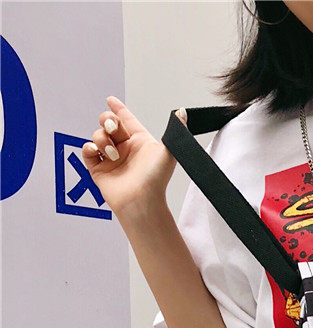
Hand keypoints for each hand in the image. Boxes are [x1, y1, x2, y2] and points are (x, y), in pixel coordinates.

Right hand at [80, 96, 183, 219]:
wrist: (141, 200)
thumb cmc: (156, 179)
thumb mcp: (168, 152)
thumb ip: (176, 130)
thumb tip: (182, 112)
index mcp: (140, 142)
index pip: (127, 120)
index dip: (119, 109)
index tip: (111, 100)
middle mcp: (125, 149)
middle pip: (109, 123)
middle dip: (108, 120)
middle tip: (113, 128)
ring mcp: (111, 158)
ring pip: (98, 135)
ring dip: (103, 139)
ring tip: (114, 154)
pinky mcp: (99, 169)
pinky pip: (88, 150)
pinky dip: (90, 148)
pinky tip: (98, 151)